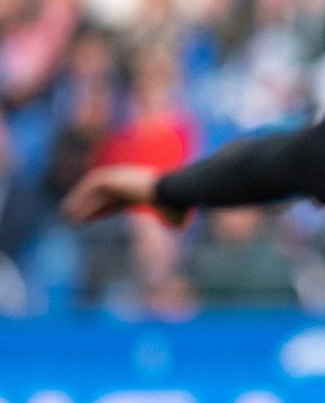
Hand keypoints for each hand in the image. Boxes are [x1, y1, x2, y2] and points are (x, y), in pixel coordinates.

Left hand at [62, 165, 178, 225]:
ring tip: (67, 216)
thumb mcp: (177, 215)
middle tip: (73, 218)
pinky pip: (88, 190)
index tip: (92, 219)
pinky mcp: (108, 179)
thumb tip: (179, 226)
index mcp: (139, 186)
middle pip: (101, 194)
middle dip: (87, 206)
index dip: (102, 209)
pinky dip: (79, 200)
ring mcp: (116, 176)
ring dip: (79, 203)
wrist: (173, 192)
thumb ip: (174, 219)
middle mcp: (125, 179)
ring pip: (92, 191)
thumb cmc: (178, 204)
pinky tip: (71, 212)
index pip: (115, 197)